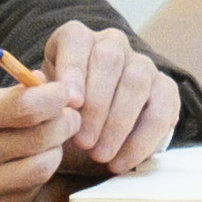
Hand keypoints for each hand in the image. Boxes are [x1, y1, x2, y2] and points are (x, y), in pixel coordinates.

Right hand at [0, 75, 83, 201]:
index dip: (54, 97)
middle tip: (64, 115)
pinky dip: (34, 179)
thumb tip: (31, 91)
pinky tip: (27, 166)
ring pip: (39, 170)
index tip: (61, 91)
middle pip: (40, 138)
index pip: (25, 106)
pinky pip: (22, 196)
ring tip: (48, 140)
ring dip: (52, 153)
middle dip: (62, 123)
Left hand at [28, 19, 183, 178]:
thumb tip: (35, 85)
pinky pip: (161, 109)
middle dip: (97, 105)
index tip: (72, 104)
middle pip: (109, 60)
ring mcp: (141, 64)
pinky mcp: (165, 88)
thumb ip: (39, 98)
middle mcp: (111, 44)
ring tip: (101, 156)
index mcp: (76, 39)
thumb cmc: (61, 117)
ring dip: (118, 123)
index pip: (76, 40)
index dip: (74, 71)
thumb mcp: (44, 108)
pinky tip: (123, 161)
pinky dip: (142, 140)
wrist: (90, 138)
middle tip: (84, 142)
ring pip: (136, 82)